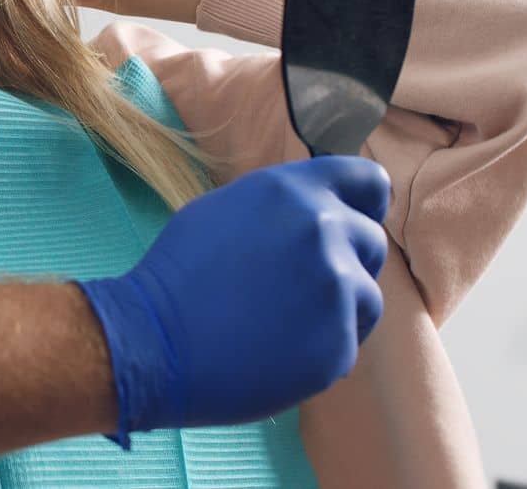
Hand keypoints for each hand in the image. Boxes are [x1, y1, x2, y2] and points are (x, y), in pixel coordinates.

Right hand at [74, 156, 389, 446]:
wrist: (155, 339)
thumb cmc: (179, 273)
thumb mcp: (224, 210)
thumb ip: (283, 206)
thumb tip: (321, 210)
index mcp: (291, 191)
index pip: (368, 180)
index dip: (364, 203)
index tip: (353, 219)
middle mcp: (323, 230)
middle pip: (372, 241)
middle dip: (346, 260)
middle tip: (299, 283)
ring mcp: (336, 288)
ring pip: (367, 295)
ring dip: (338, 307)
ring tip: (285, 320)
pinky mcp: (339, 342)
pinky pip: (349, 340)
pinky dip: (322, 346)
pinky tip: (279, 347)